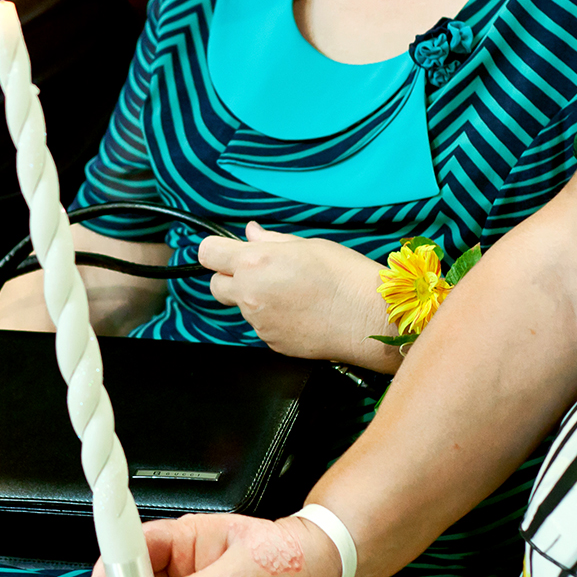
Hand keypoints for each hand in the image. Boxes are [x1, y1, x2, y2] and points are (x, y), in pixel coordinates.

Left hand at [200, 222, 390, 366]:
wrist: (368, 318)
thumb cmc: (344, 277)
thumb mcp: (307, 245)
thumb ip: (271, 241)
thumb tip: (251, 234)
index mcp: (254, 263)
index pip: (208, 254)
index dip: (216, 251)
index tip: (225, 251)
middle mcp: (250, 294)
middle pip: (216, 286)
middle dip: (231, 278)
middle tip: (261, 273)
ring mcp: (259, 322)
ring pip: (243, 307)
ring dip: (257, 299)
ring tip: (294, 293)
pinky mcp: (272, 343)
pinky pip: (263, 326)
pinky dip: (274, 318)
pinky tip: (301, 311)